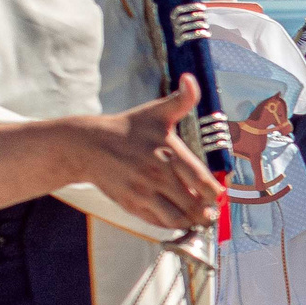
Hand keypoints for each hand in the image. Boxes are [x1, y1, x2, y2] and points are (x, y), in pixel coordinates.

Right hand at [62, 77, 222, 230]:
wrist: (89, 145)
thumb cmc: (128, 129)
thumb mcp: (157, 112)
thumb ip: (182, 100)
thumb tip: (191, 80)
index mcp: (170, 153)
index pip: (203, 183)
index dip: (214, 194)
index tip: (216, 195)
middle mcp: (158, 175)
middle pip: (194, 205)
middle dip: (205, 211)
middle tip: (209, 211)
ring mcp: (144, 192)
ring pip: (177, 219)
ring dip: (190, 221)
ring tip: (196, 217)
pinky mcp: (131, 205)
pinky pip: (158, 222)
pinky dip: (170, 224)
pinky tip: (175, 217)